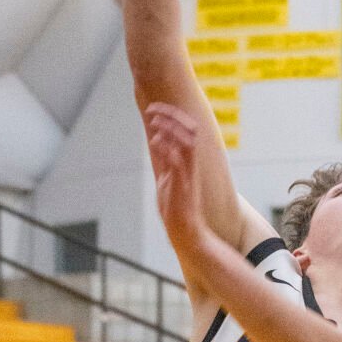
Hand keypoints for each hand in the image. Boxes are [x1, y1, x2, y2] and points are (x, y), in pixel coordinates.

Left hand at [143, 102, 214, 267]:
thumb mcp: (167, 178)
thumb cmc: (176, 209)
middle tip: (152, 109)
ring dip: (169, 128)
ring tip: (154, 121)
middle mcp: (190, 165)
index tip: (155, 108)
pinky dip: (167, 149)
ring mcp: (188, 175)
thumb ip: (164, 160)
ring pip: (185, 142)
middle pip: (189, 130)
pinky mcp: (183, 186)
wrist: (186, 234)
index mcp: (187, 162)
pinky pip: (178, 162)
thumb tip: (157, 141)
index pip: (186, 130)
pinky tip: (155, 142)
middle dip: (170, 115)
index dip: (171, 115)